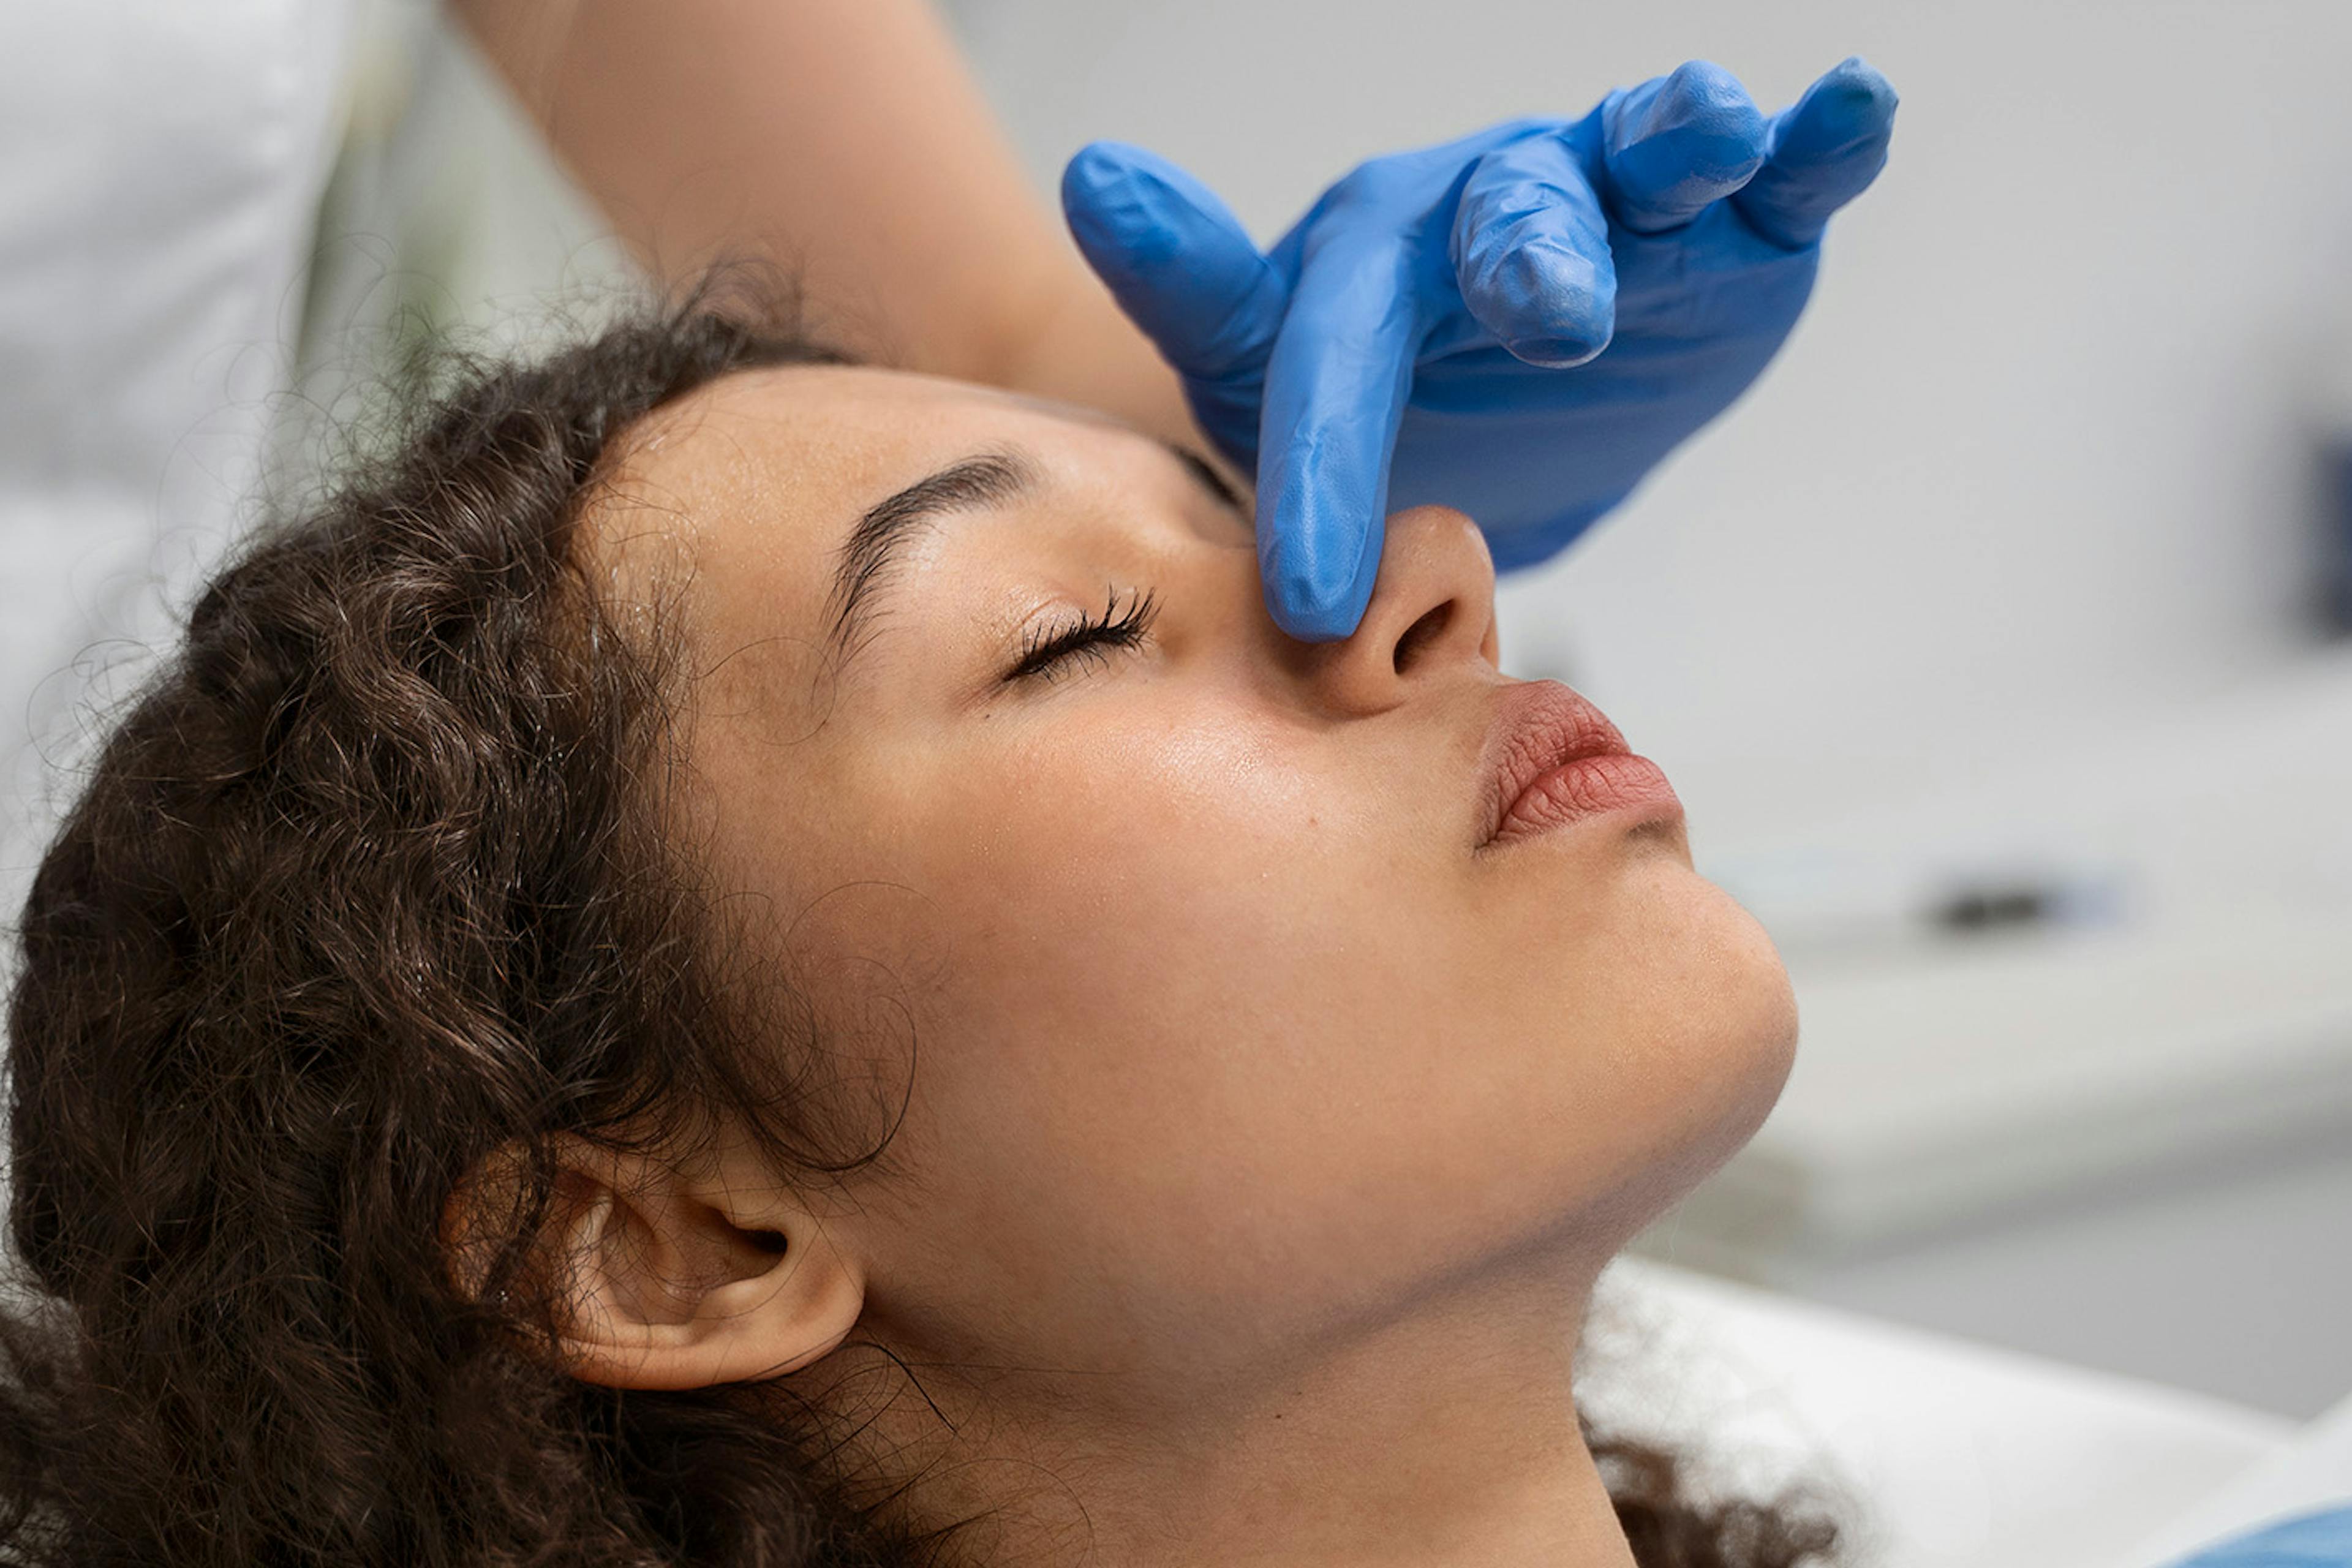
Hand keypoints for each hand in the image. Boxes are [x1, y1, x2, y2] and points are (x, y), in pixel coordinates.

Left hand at [1062, 58, 1896, 638]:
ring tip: (1716, 134)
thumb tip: (1097, 173)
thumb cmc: (1369, 379)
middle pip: (1506, 223)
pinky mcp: (1732, 245)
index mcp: (1373, 268)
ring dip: (1678, 144)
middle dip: (1529, 259)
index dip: (1324, 465)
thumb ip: (1192, 285)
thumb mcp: (1263, 354)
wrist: (1493, 395)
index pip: (1334, 359)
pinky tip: (1853, 113)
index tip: (1318, 596)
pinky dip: (1817, 149)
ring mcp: (1621, 219)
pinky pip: (1779, 187)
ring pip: (1644, 170)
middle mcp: (1493, 214)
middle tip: (1550, 320)